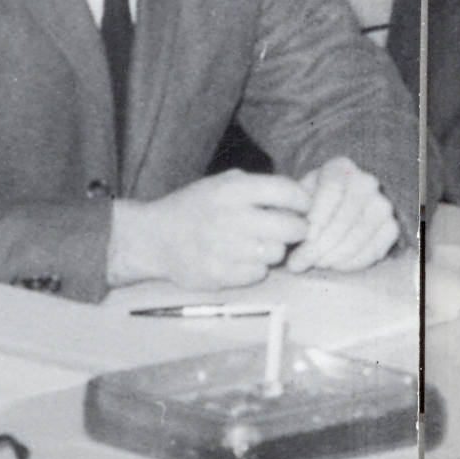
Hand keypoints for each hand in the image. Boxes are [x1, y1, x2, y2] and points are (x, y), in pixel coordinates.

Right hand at [106, 170, 311, 288]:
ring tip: (262, 244)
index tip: (304, 207)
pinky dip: (256, 268)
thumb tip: (299, 198)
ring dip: (275, 250)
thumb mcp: (221, 184)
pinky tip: (243, 259)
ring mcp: (224, 248)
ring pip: (277, 253)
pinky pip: (258, 273)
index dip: (303, 201)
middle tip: (294, 230)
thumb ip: (257, 187)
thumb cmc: (195, 208)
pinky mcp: (219, 274)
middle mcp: (230, 217)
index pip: (287, 191)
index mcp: (232, 189)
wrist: (154, 238)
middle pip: (290, 227)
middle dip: (298, 229)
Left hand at [284, 157, 400, 272]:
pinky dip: (351, 262)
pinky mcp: (391, 227)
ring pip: (359, 235)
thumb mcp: (297, 198)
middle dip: (320, 244)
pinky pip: (373, 250)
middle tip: (299, 262)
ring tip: (313, 263)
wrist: (336, 210)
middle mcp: (366, 182)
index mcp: (340, 168)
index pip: (333, 188)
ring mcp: (382, 205)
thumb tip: (289, 229)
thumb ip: (290, 211)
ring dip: (333, 256)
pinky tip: (333, 264)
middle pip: (346, 216)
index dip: (319, 213)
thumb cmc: (310, 204)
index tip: (306, 235)